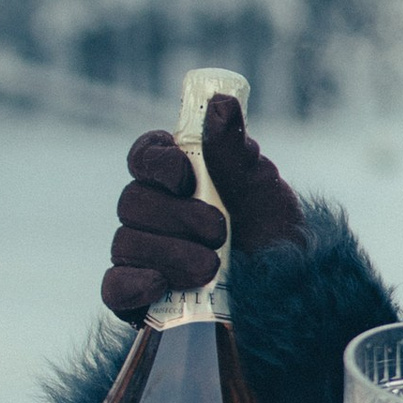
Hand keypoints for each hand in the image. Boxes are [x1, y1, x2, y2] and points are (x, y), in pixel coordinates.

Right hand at [100, 95, 305, 320]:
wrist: (288, 298)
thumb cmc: (275, 237)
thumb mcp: (263, 192)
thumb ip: (234, 150)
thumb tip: (220, 103)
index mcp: (181, 176)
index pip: (145, 155)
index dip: (157, 163)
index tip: (185, 177)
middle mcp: (155, 212)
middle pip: (133, 201)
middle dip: (179, 218)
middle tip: (220, 233)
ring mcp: (142, 254)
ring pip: (127, 243)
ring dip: (172, 254)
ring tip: (213, 268)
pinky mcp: (138, 296)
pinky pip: (114, 288)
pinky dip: (134, 285)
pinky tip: (160, 287)